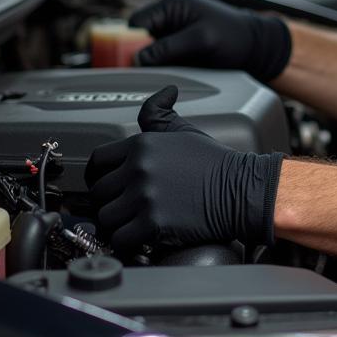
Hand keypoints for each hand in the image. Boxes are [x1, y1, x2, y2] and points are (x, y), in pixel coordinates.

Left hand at [85, 86, 283, 253]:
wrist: (240, 189)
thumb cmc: (214, 163)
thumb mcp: (184, 130)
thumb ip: (161, 112)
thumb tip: (165, 92)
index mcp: (142, 145)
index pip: (97, 160)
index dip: (99, 175)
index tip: (106, 185)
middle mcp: (139, 169)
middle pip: (98, 192)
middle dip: (110, 201)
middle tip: (125, 206)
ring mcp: (145, 197)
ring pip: (105, 217)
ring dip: (117, 223)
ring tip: (132, 222)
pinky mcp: (153, 224)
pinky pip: (120, 240)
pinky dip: (127, 243)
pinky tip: (140, 237)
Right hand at [131, 0, 290, 80]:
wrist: (253, 44)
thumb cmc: (233, 36)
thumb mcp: (201, 41)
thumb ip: (168, 48)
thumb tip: (138, 59)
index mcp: (172, 2)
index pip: (135, 23)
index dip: (131, 43)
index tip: (134, 64)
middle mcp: (168, 10)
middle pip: (137, 35)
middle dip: (140, 53)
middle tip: (148, 71)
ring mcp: (172, 25)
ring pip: (146, 45)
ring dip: (151, 60)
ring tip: (164, 70)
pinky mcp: (176, 39)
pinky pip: (158, 52)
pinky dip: (160, 63)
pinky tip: (169, 70)